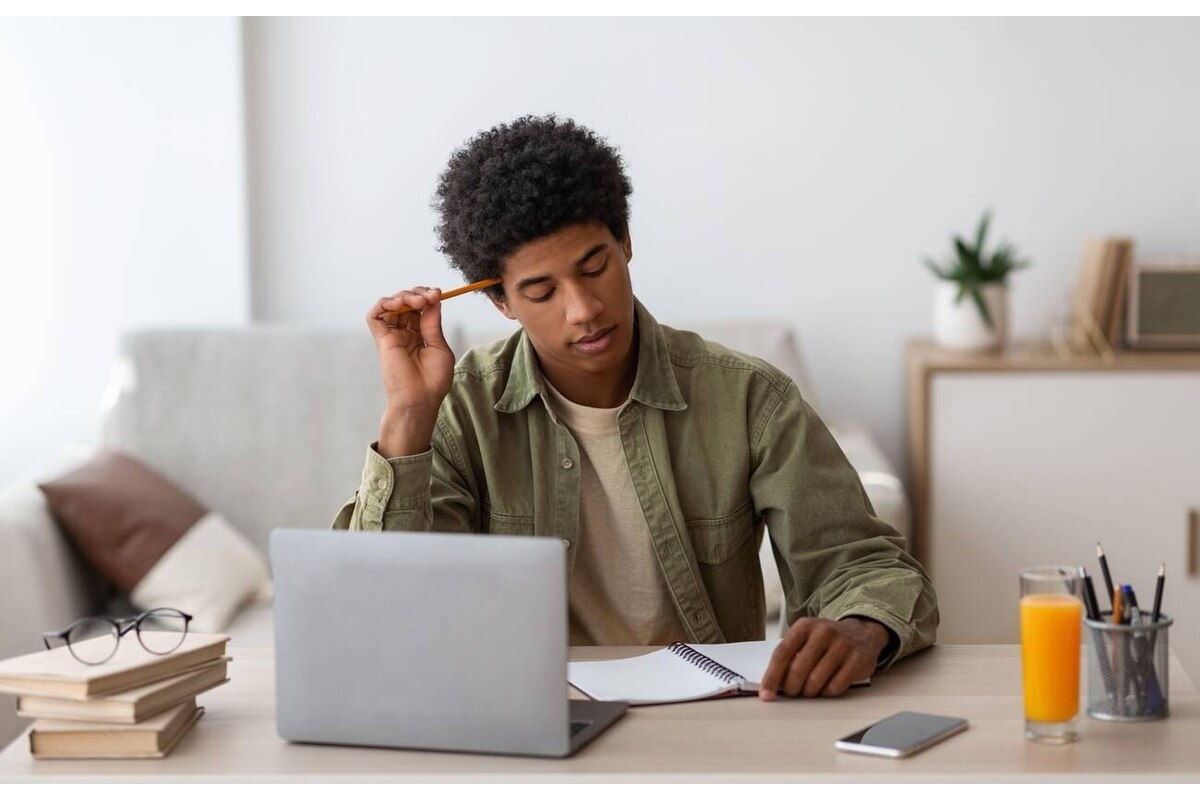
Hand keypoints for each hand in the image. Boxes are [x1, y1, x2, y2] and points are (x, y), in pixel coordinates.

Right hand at [365, 287, 454, 456]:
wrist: (419, 399)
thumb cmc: (432, 380)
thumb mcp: (439, 347)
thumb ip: (432, 323)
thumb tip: (433, 300)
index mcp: (420, 335)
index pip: (420, 308)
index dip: (427, 297)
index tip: (438, 293)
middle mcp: (405, 333)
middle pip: (406, 302)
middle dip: (417, 293)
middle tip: (429, 296)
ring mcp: (392, 335)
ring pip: (392, 304)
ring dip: (404, 296)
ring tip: (417, 301)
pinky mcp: (381, 339)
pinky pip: (375, 314)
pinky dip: (385, 303)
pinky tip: (399, 304)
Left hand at [758, 617, 889, 699]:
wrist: (861, 633)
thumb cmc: (825, 642)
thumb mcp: (805, 639)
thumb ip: (789, 656)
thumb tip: (771, 685)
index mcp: (805, 626)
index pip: (782, 654)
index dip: (771, 677)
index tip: (766, 695)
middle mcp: (823, 632)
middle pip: (798, 670)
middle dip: (791, 688)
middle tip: (792, 692)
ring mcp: (842, 646)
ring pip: (815, 681)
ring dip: (809, 692)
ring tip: (810, 689)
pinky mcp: (857, 661)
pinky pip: (834, 687)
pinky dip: (827, 692)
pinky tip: (827, 686)